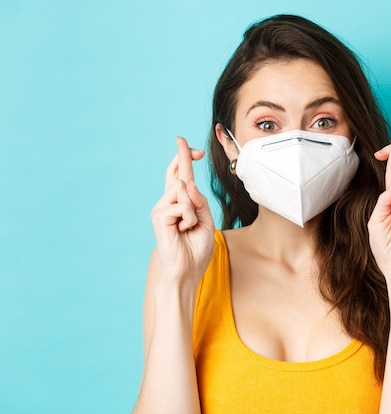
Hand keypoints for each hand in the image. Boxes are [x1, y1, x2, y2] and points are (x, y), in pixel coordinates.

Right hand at [151, 137, 214, 283]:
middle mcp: (168, 203)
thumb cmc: (196, 250)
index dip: (183, 159)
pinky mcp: (158, 216)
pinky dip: (189, 218)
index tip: (187, 144)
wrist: (186, 271)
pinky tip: (183, 230)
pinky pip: (181, 205)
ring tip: (189, 226)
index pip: (180, 177)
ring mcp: (161, 208)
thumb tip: (188, 183)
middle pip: (176, 173)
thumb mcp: (205, 221)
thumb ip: (199, 202)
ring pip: (182, 189)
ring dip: (193, 208)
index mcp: (180, 204)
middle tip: (182, 140)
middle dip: (182, 156)